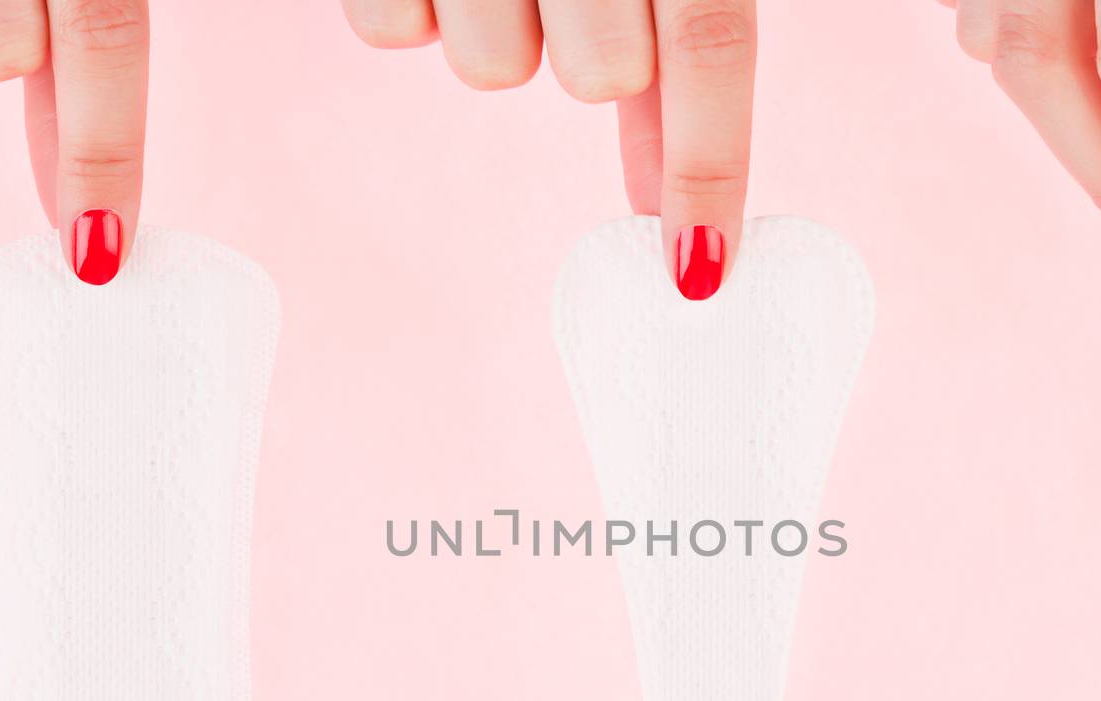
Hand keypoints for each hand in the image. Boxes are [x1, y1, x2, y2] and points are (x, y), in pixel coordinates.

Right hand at [340, 0, 755, 300]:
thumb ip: (688, 43)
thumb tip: (693, 215)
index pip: (711, 40)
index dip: (708, 164)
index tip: (698, 274)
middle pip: (596, 73)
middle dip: (590, 57)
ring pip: (489, 68)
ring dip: (494, 28)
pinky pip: (389, 32)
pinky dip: (409, 6)